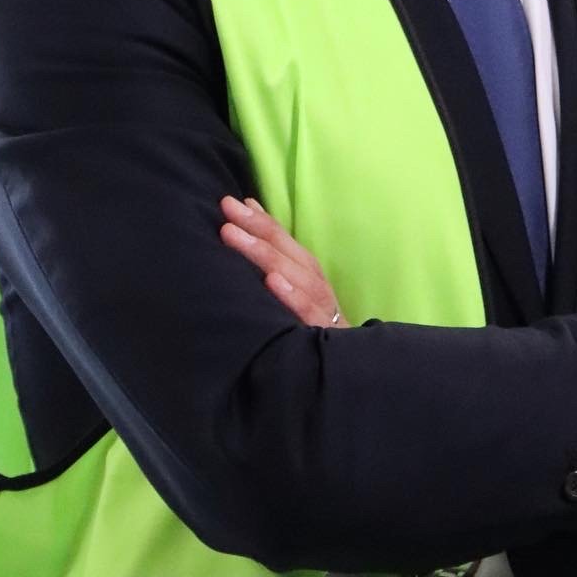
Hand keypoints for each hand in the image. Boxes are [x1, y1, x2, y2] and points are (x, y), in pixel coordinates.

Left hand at [219, 195, 350, 328]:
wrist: (349, 374)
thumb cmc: (313, 333)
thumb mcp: (298, 301)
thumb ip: (278, 271)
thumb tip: (246, 232)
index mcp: (311, 278)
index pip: (286, 243)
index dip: (262, 221)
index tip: (235, 202)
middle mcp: (319, 289)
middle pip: (290, 253)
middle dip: (258, 228)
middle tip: (227, 209)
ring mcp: (324, 312)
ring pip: (297, 276)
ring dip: (264, 253)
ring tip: (235, 236)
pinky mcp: (324, 336)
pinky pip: (308, 314)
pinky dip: (292, 296)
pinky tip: (272, 282)